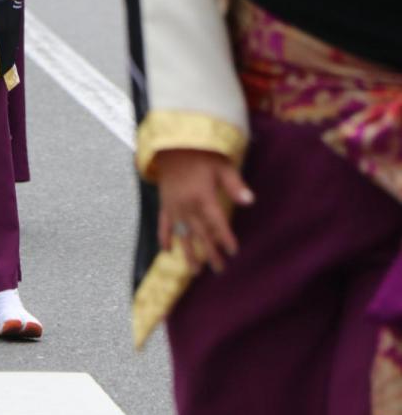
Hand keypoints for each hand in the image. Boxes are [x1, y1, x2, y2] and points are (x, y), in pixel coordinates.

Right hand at [155, 148, 253, 272]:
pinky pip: (163, 224)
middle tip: (219, 269)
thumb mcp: (222, 166)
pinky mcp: (164, 203)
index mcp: (202, 197)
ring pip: (182, 234)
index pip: (217, 222)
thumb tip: (250, 201)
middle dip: (210, 253)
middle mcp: (187, 206)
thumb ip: (234, 185)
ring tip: (195, 270)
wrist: (172, 143)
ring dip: (188, 253)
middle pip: (200, 234)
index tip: (233, 251)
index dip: (225, 238)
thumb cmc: (201, 153)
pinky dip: (164, 237)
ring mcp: (173, 206)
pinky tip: (167, 251)